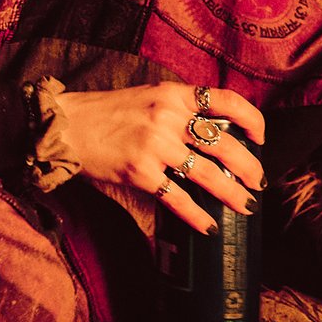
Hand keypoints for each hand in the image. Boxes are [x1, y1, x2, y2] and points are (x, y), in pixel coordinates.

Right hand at [47, 83, 263, 235]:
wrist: (62, 126)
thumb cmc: (102, 114)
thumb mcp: (145, 99)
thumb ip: (176, 111)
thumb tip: (211, 136)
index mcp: (171, 95)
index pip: (225, 101)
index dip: (251, 120)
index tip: (259, 137)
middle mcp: (167, 117)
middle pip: (224, 144)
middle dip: (249, 168)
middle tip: (257, 182)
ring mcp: (154, 144)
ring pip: (207, 174)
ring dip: (231, 194)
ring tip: (243, 205)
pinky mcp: (140, 171)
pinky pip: (177, 198)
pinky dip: (196, 216)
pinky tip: (207, 226)